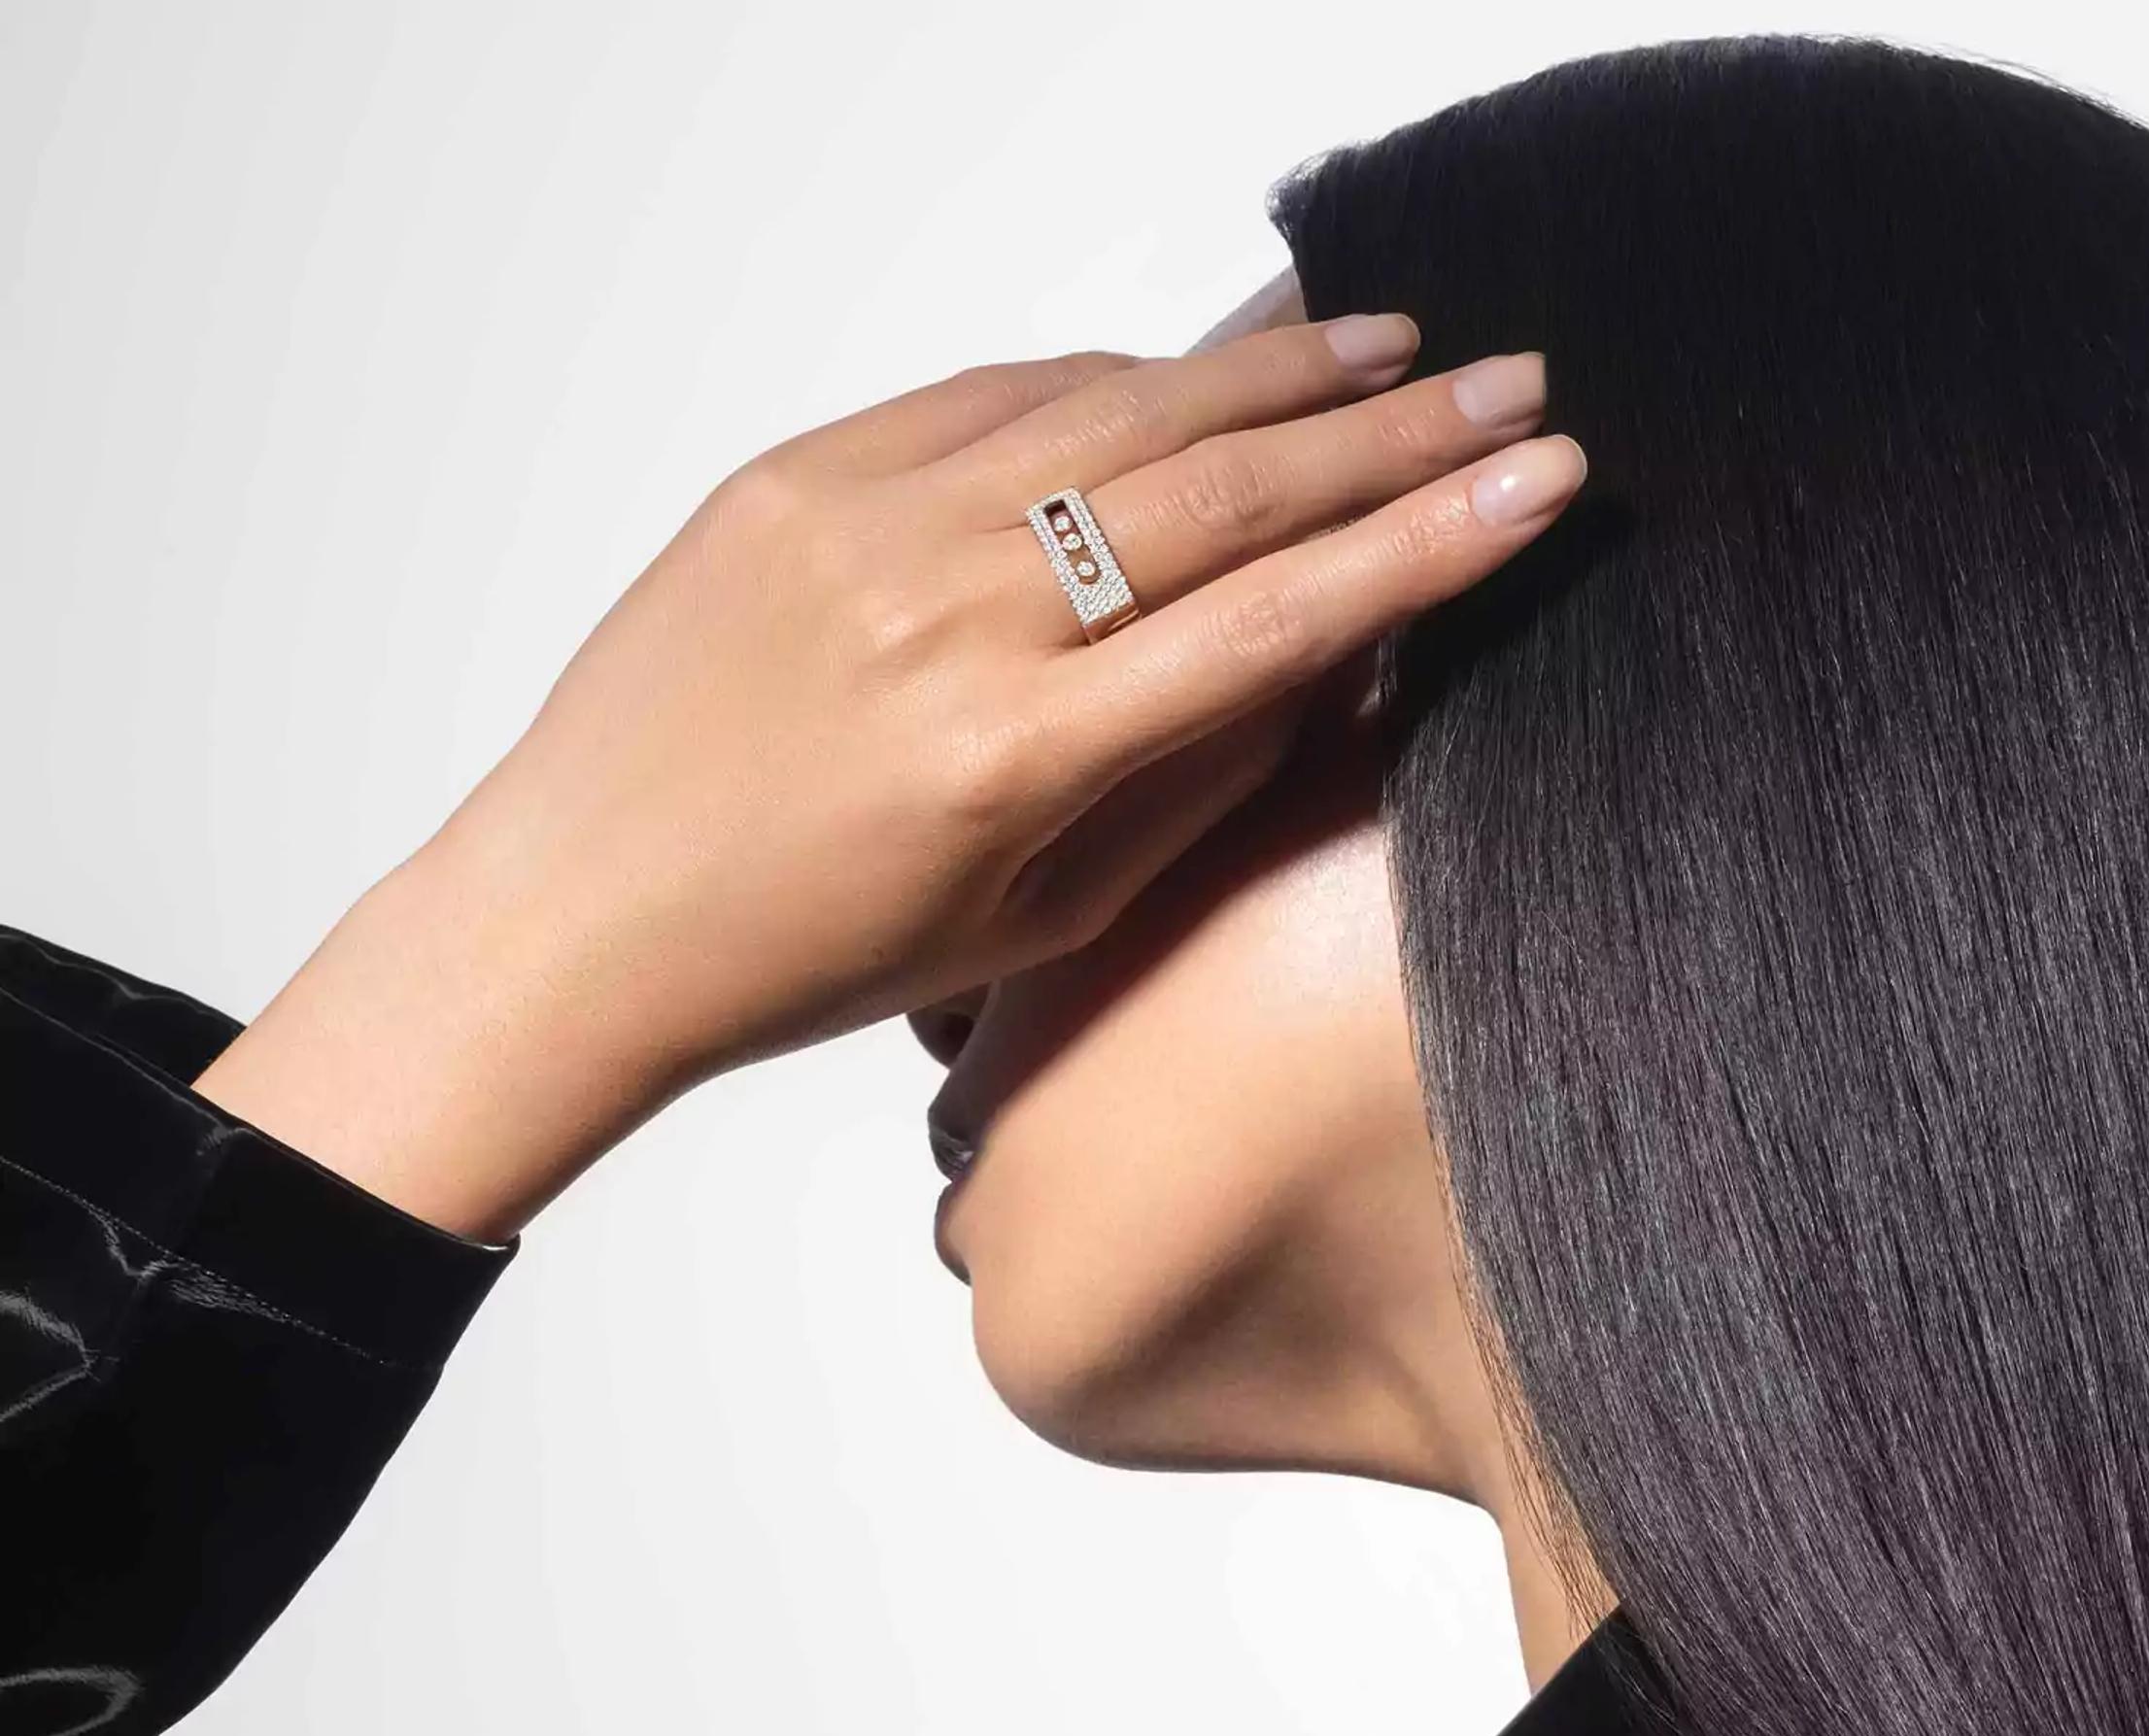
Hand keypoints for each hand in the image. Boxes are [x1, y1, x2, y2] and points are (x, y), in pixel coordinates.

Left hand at [194, 314, 1584, 1239]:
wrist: (584, 909)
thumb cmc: (810, 953)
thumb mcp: (1032, 916)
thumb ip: (1185, 779)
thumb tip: (1320, 656)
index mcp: (1017, 757)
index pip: (1277, 618)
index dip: (1428, 543)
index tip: (1541, 481)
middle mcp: (949, 616)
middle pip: (1219, 491)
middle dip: (1388, 432)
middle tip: (1509, 381)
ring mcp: (863, 524)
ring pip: (1113, 413)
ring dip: (1267, 374)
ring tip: (1384, 348)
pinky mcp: (797, 472)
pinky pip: (992, 399)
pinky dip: (1111, 379)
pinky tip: (1199, 370)